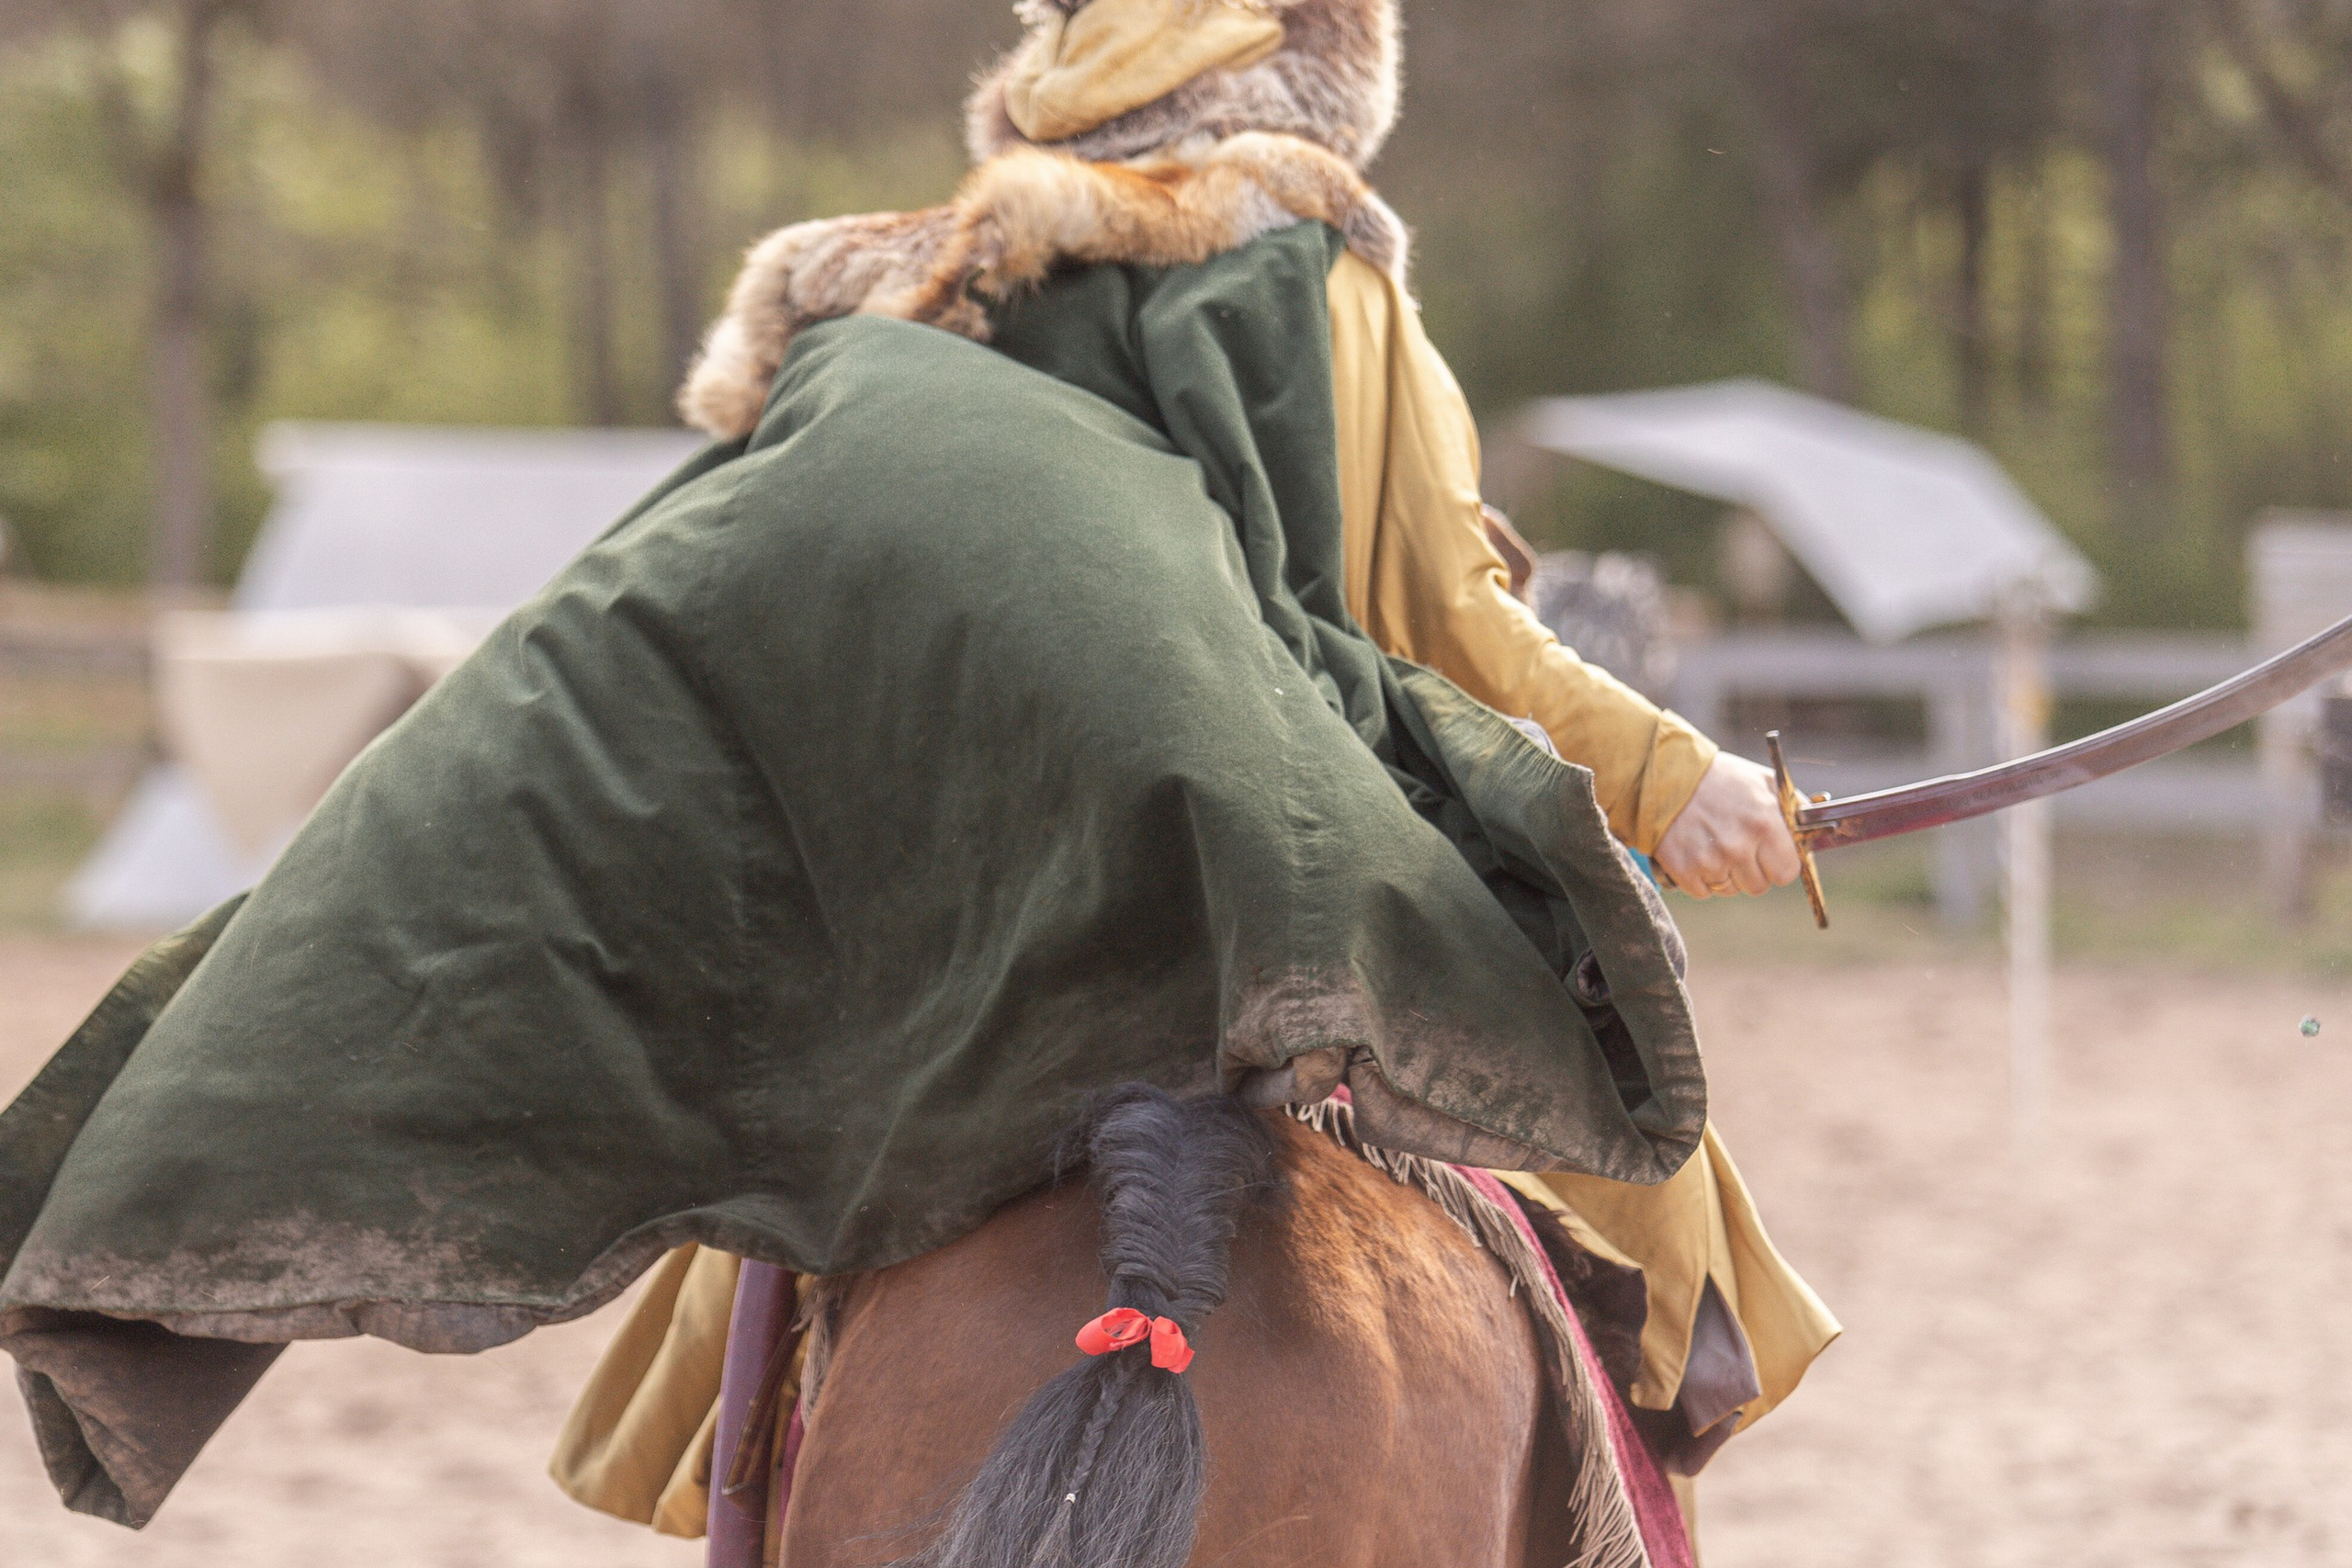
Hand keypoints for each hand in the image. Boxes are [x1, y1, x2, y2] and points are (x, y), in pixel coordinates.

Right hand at [1653, 753, 1802, 898]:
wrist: (1664, 775)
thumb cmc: (1720, 777)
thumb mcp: (1762, 781)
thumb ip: (1792, 807)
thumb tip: (1814, 829)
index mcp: (1763, 824)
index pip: (1787, 872)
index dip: (1780, 864)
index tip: (1770, 854)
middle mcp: (1738, 847)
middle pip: (1759, 885)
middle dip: (1752, 870)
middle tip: (1738, 846)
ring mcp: (1710, 861)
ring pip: (1730, 890)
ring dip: (1725, 874)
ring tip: (1714, 844)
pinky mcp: (1684, 870)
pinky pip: (1704, 892)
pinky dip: (1701, 878)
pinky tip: (1696, 851)